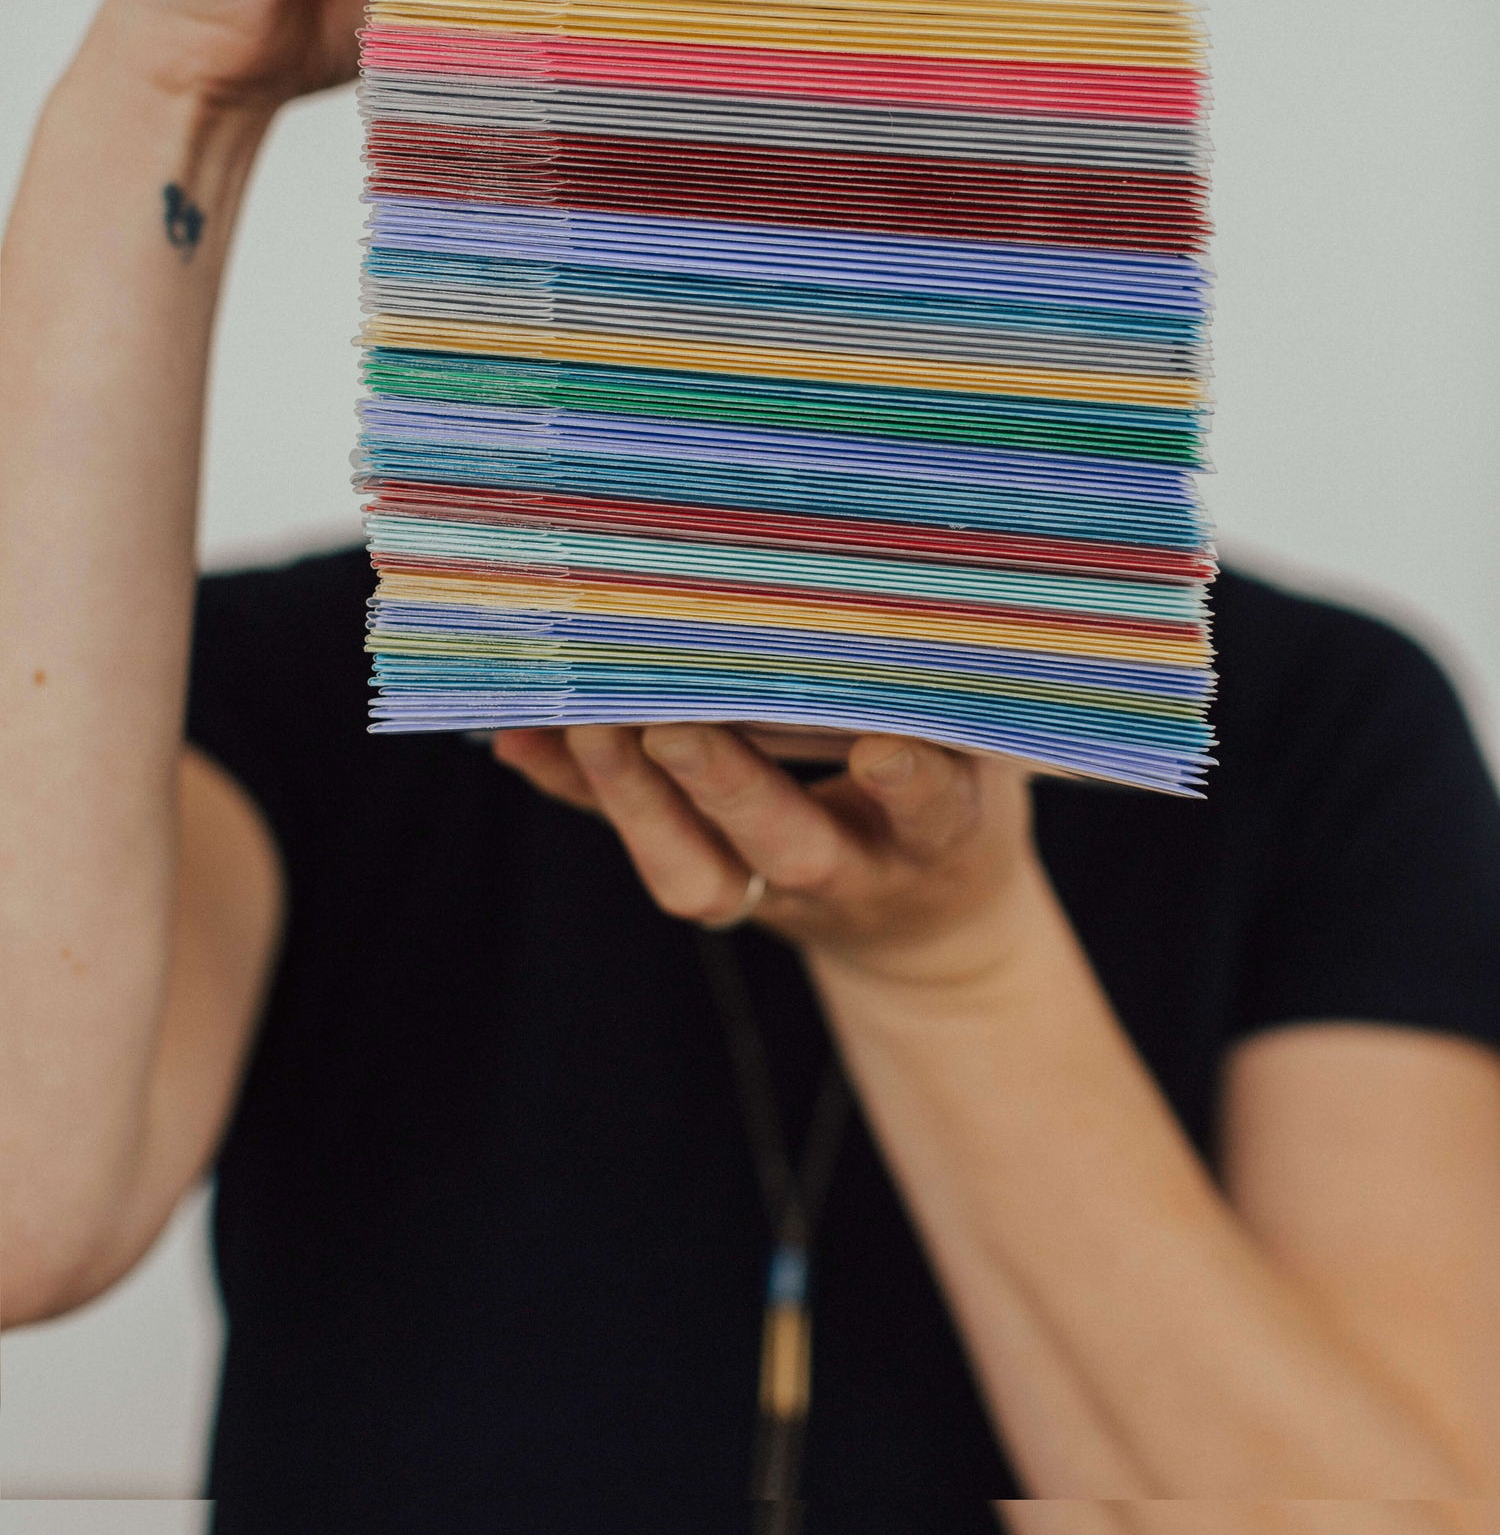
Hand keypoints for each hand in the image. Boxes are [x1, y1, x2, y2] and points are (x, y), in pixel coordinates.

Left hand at [492, 723, 1043, 991]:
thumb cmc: (958, 805)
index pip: (932, 812)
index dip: (908, 787)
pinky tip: (519, 736)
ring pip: (699, 873)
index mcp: (941, 837)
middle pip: (790, 848)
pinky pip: (638, 845)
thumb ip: (962, 700)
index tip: (883, 752)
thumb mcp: (990, 759)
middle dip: (728, 787)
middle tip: (674, 721)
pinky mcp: (713, 884)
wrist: (928, 939)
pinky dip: (574, 792)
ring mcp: (776, 893)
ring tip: (584, 718)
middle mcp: (855, 874)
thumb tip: (939, 595)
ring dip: (633, 796)